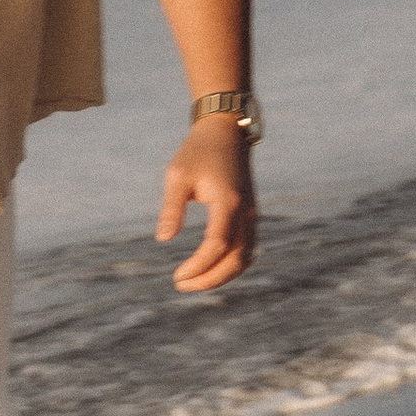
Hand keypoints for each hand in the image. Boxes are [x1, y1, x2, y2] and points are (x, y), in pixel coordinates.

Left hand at [157, 116, 256, 293]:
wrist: (226, 131)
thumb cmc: (198, 151)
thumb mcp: (177, 175)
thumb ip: (172, 208)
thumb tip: (163, 239)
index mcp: (228, 202)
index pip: (217, 246)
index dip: (198, 266)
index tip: (176, 276)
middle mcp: (246, 212)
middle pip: (236, 259)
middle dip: (210, 279)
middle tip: (181, 285)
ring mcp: (252, 215)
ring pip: (245, 258)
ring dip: (222, 276)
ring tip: (194, 281)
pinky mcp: (251, 215)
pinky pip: (247, 249)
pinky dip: (231, 265)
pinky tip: (209, 270)